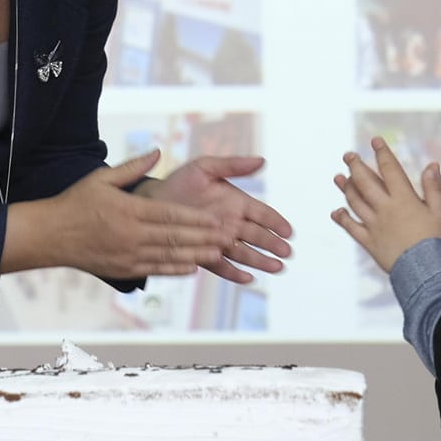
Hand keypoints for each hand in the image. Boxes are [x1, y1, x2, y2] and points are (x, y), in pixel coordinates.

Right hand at [33, 151, 234, 279]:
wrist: (50, 236)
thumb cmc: (76, 203)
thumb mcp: (101, 178)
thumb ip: (132, 167)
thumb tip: (157, 152)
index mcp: (128, 210)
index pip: (169, 215)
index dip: (195, 218)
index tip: (216, 218)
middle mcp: (130, 235)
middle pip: (174, 237)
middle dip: (204, 237)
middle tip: (228, 236)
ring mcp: (127, 255)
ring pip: (168, 256)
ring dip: (195, 255)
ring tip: (218, 253)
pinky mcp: (123, 269)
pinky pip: (155, 270)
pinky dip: (175, 269)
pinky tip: (193, 267)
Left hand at [135, 156, 293, 284]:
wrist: (152, 202)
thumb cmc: (179, 183)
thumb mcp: (205, 167)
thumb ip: (232, 165)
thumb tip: (262, 161)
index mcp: (236, 202)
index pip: (262, 213)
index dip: (276, 222)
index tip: (288, 232)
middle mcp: (231, 223)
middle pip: (257, 236)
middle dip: (272, 244)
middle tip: (286, 253)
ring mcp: (218, 240)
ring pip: (244, 253)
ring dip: (260, 261)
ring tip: (276, 268)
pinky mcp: (204, 254)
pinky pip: (222, 266)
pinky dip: (234, 273)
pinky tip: (247, 279)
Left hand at [330, 137, 440, 272]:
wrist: (426, 271)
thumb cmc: (437, 240)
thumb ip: (435, 187)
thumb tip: (431, 165)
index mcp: (404, 199)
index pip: (390, 170)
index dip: (382, 153)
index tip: (375, 141)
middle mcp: (385, 209)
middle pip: (366, 183)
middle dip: (356, 166)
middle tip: (347, 155)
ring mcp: (374, 225)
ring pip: (356, 202)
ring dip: (346, 188)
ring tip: (338, 177)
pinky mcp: (369, 242)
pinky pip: (352, 228)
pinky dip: (342, 219)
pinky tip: (336, 212)